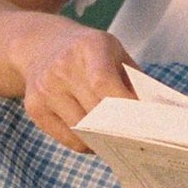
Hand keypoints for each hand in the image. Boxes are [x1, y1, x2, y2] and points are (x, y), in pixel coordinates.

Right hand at [10, 17, 135, 151]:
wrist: (42, 44)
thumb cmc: (90, 52)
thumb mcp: (115, 53)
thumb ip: (134, 81)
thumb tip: (154, 116)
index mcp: (88, 47)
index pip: (104, 83)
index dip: (124, 106)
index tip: (144, 123)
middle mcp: (62, 66)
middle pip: (95, 111)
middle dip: (119, 128)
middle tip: (140, 140)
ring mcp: (45, 88)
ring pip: (81, 130)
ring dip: (103, 140)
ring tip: (118, 140)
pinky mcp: (34, 107)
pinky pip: (67, 138)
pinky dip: (85, 143)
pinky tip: (96, 138)